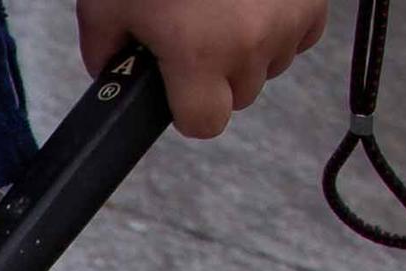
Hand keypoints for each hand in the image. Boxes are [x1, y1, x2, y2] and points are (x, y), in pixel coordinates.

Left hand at [82, 0, 326, 138]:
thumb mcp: (105, 3)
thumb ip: (105, 52)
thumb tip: (113, 75)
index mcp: (199, 53)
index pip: (205, 124)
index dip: (188, 109)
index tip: (179, 86)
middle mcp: (251, 43)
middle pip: (239, 95)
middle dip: (217, 74)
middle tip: (195, 30)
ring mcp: (289, 18)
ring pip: (271, 64)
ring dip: (249, 47)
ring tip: (223, 7)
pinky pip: (300, 33)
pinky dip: (280, 22)